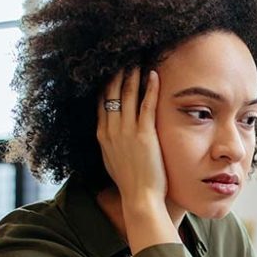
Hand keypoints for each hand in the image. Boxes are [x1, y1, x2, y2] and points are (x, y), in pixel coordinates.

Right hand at [97, 68, 178, 252]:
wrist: (139, 198)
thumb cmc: (131, 183)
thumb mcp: (113, 160)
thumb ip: (112, 144)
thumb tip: (111, 136)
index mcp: (103, 136)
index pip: (101, 103)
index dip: (106, 84)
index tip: (111, 70)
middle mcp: (111, 131)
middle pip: (112, 94)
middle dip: (117, 73)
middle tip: (124, 57)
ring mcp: (127, 133)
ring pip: (128, 96)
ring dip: (133, 75)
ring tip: (138, 60)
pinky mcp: (145, 135)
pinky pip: (147, 106)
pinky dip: (150, 88)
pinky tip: (154, 76)